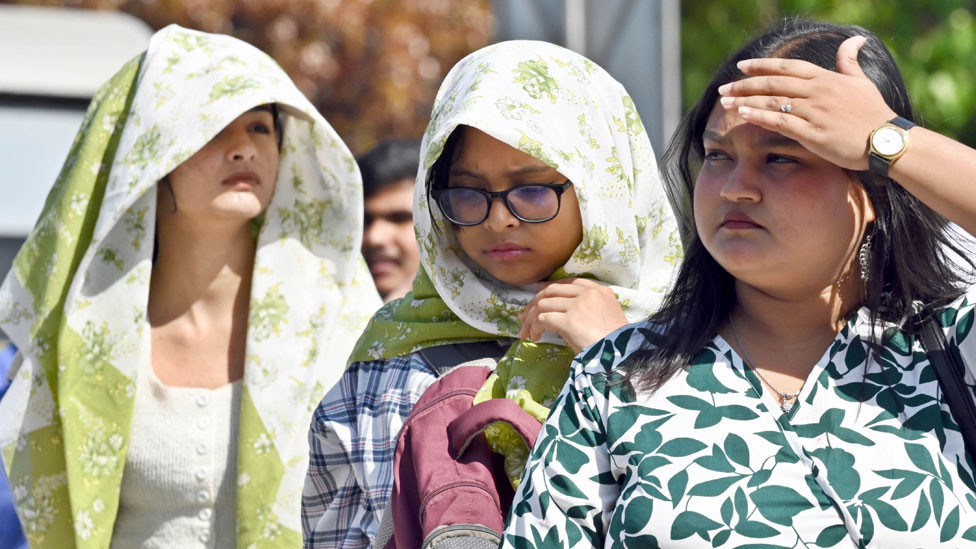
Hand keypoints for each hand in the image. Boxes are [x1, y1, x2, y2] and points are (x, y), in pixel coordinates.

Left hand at [516, 277, 627, 351]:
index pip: (569, 283)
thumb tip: (563, 314)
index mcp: (600, 290)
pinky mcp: (570, 320)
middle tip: (524, 315)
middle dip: (534, 302)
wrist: (622, 355)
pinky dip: (535, 327)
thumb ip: (589, 308)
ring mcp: (578, 305)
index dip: (550, 286)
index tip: (538, 291)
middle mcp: (588, 293)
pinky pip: (543, 319)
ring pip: (543, 304)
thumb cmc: (615, 342)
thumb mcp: (606, 317)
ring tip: (526, 331)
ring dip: (531, 318)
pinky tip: (535, 337)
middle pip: (552, 290)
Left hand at [716, 35, 896, 170]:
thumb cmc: (874, 113)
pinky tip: (743, 114)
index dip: (763, 65)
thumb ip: (849, 62)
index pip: (787, 66)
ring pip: (773, 101)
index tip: (742, 66)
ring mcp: (814, 111)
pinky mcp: (813, 133)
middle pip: (774, 83)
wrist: (887, 140)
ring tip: (726, 102)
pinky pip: (780, 121)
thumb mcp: (862, 82)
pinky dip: (760, 116)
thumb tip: (854, 40)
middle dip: (746, 84)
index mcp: (826, 78)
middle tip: (725, 88)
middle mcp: (818, 91)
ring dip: (747, 100)